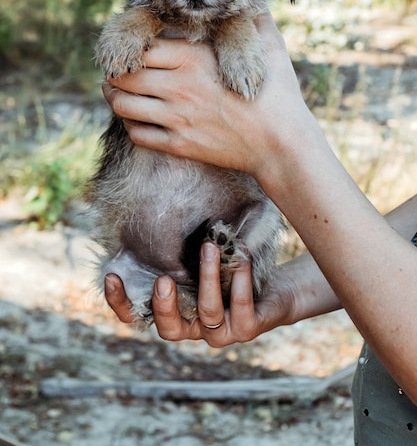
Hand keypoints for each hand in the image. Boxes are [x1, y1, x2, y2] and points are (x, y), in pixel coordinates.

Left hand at [102, 11, 306, 178]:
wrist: (281, 144)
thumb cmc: (278, 94)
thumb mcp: (270, 48)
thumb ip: (255, 22)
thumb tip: (254, 4)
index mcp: (194, 59)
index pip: (141, 48)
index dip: (130, 47)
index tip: (130, 48)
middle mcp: (178, 88)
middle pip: (123, 76)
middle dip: (113, 73)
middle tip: (114, 71)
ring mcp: (176, 119)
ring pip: (123, 106)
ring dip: (114, 98)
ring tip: (115, 93)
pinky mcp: (179, 145)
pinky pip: (137, 135)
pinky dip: (130, 125)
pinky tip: (136, 119)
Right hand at [104, 241, 299, 345]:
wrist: (277, 287)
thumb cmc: (230, 266)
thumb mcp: (198, 254)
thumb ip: (174, 247)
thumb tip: (146, 210)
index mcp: (175, 310)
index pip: (138, 315)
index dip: (121, 302)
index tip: (112, 275)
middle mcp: (194, 327)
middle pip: (169, 330)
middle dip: (164, 306)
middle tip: (163, 280)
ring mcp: (221, 332)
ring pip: (207, 313)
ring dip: (207, 279)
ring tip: (208, 248)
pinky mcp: (248, 328)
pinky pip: (241, 309)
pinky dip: (239, 282)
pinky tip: (241, 257)